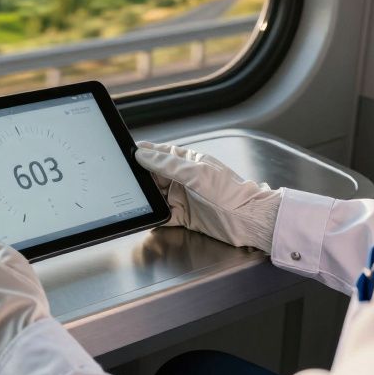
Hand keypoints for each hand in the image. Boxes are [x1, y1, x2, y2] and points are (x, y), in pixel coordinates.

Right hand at [135, 140, 280, 250]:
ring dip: (147, 199)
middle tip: (127, 182)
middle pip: (154, 177)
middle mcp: (183, 179)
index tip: (127, 155)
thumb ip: (167, 164)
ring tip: (135, 200)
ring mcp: (183, 198)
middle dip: (142, 179)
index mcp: (188, 162)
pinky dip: (154, 216)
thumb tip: (143, 155)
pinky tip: (147, 217)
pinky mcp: (184, 217)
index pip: (160, 154)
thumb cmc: (229, 192)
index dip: (143, 154)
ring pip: (156, 196)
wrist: (247, 220)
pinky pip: (163, 215)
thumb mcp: (195, 173)